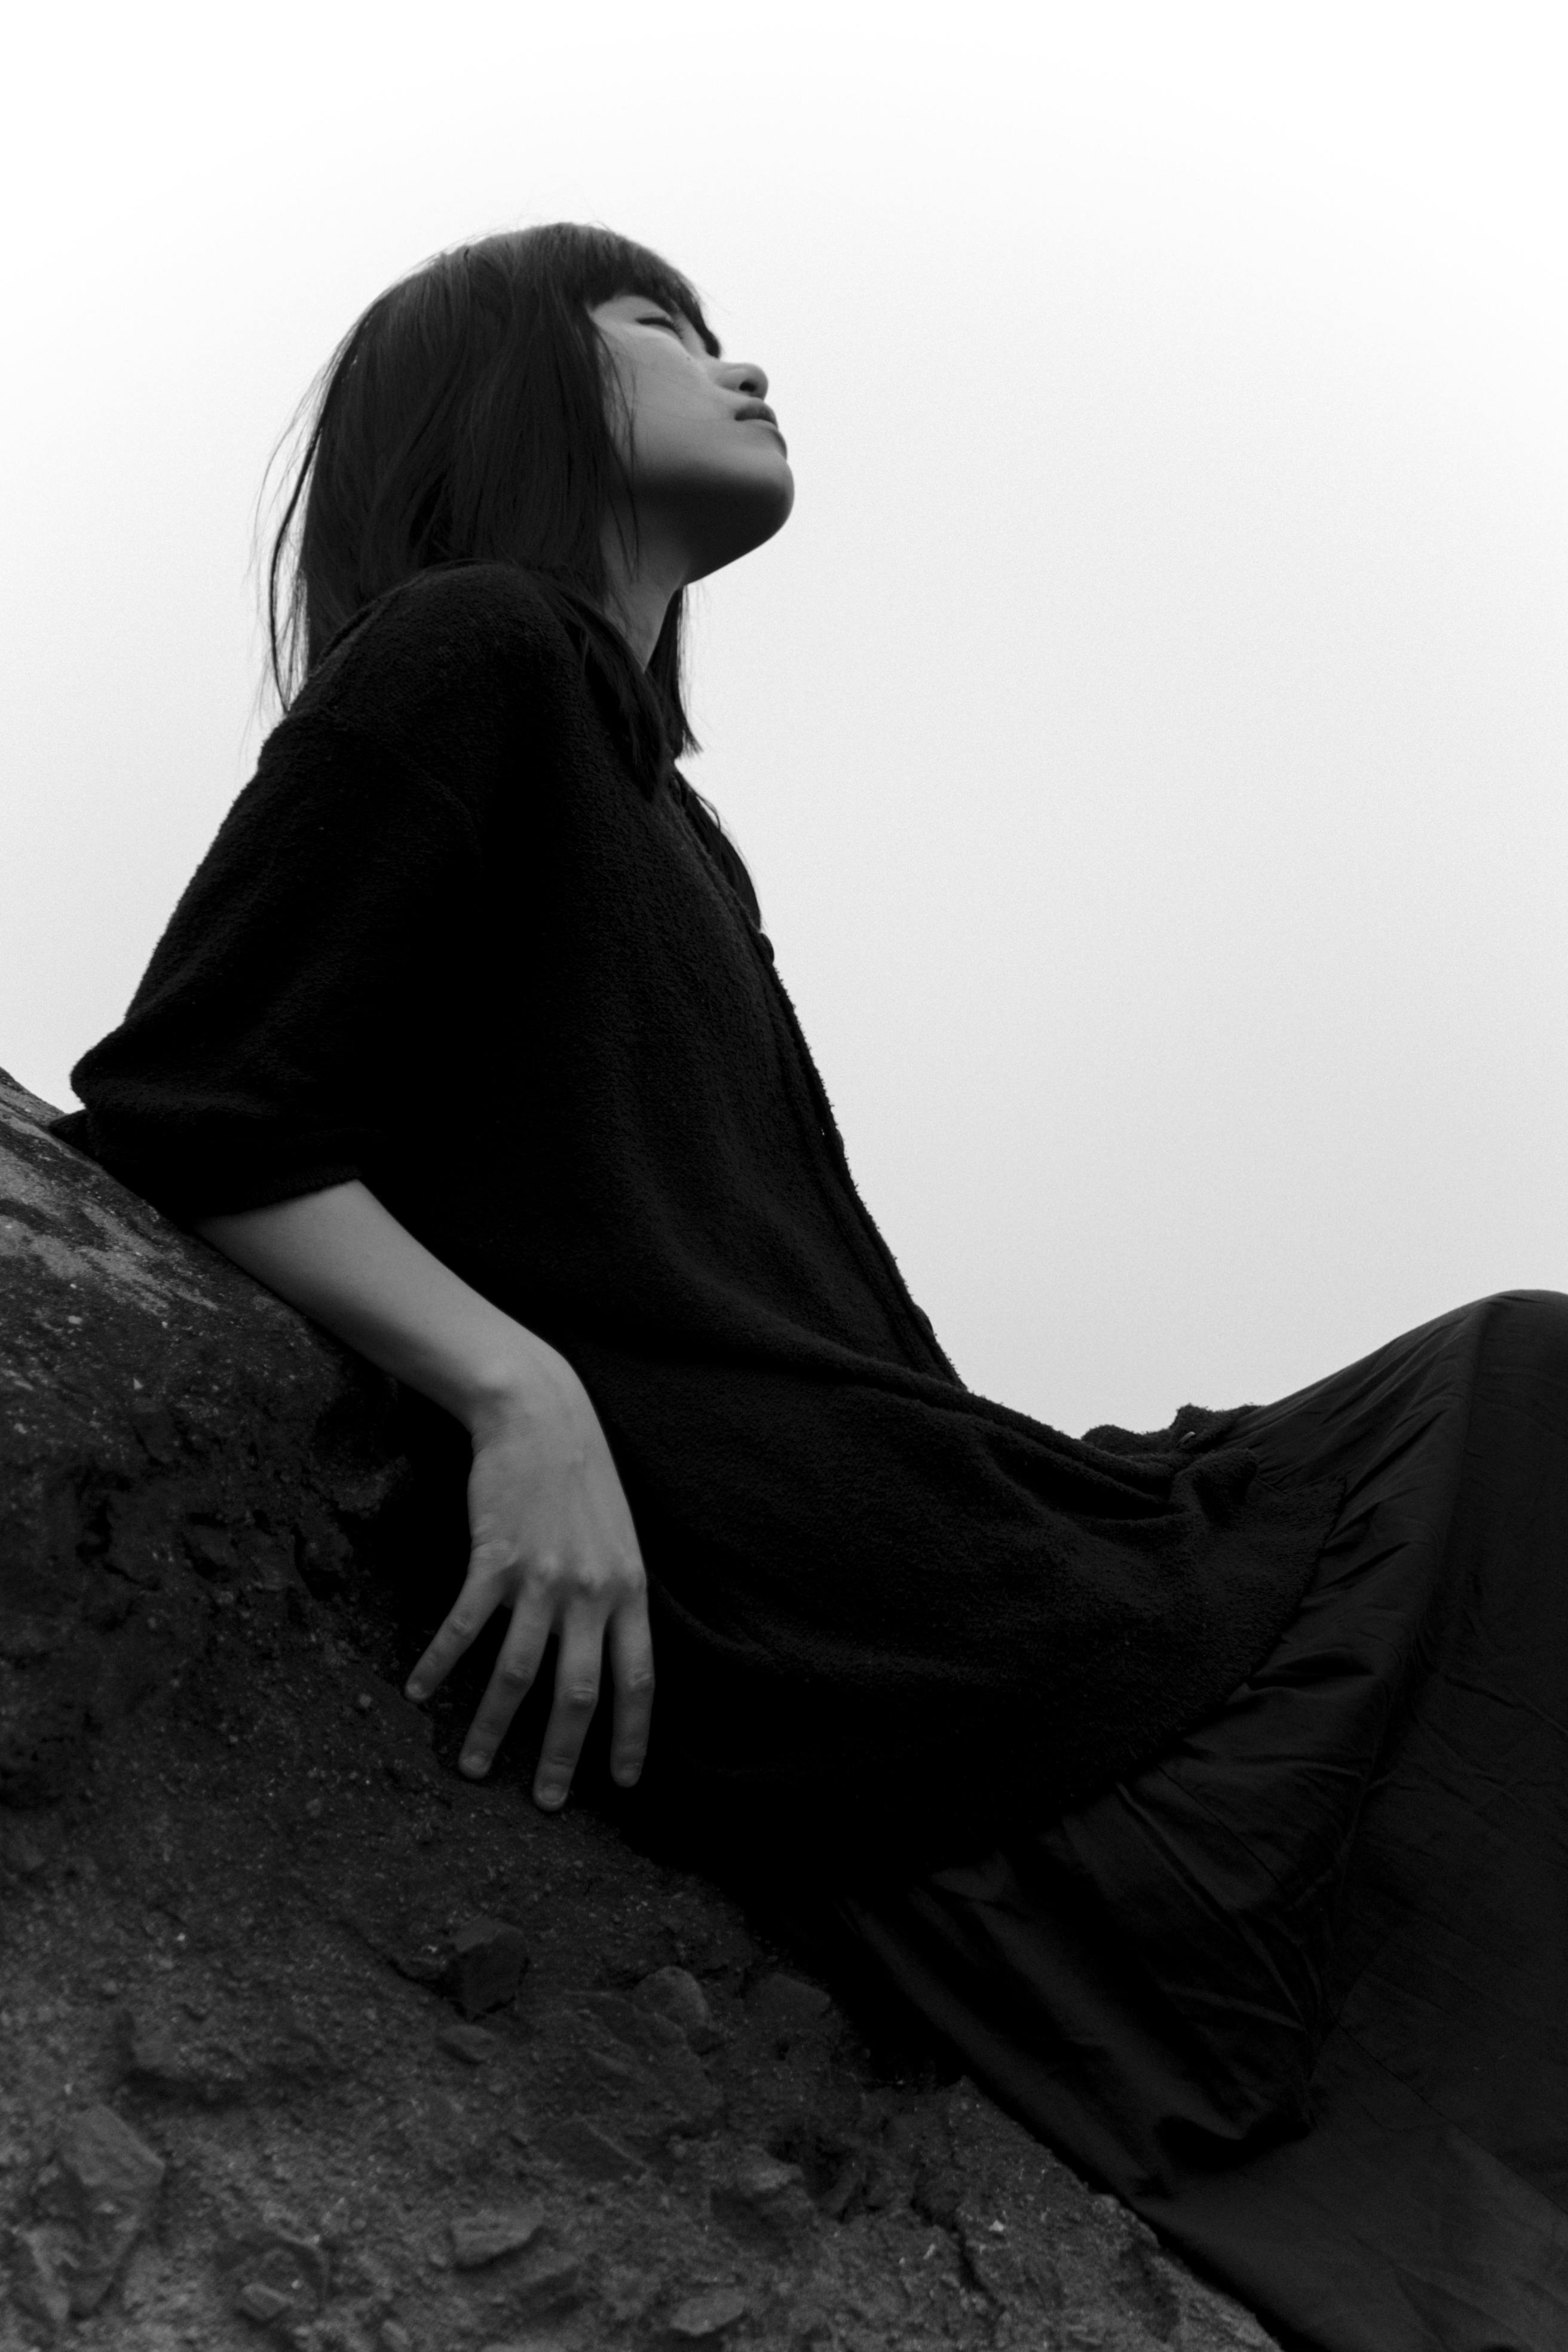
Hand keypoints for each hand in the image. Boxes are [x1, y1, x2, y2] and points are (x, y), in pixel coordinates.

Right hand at [402, 1355, 653, 1809]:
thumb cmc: (582, 1479)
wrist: (542, 1415)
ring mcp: (542, 1577)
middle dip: (560, 1756)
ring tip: (469, 1768)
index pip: (640, 1679)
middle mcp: (591, 1592)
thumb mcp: (620, 1540)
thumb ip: (617, 1597)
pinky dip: (440, 1664)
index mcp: (629, 1590)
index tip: (623, 1783)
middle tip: (543, 1803)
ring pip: (518, 1673)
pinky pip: (465, 1627)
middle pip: (578, 1693)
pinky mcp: (495, 1558)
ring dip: (491, 1728)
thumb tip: (612, 1653)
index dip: (631, 1735)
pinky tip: (419, 1691)